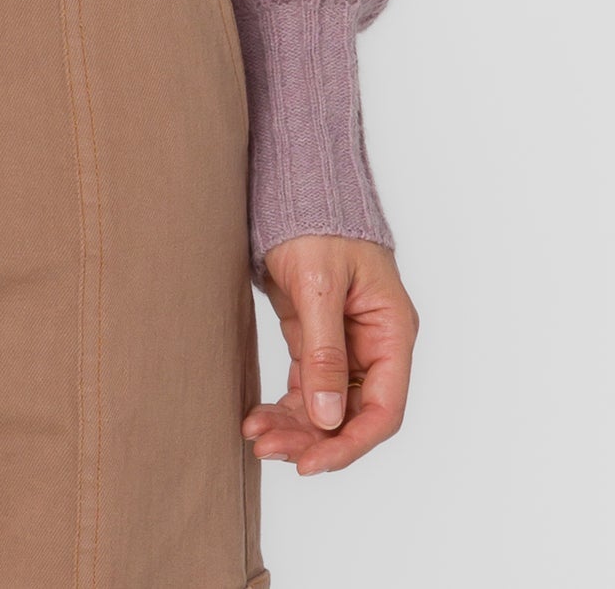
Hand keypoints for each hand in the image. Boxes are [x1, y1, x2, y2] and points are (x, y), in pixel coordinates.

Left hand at [245, 235, 416, 475]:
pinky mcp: (315, 338)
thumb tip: (326, 416)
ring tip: (256, 438)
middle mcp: (374, 345)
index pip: (383, 409)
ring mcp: (345, 344)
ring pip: (325, 405)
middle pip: (351, 414)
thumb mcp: (319, 286)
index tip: (311, 463)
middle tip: (268, 449)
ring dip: (294, 426)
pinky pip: (306, 385)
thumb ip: (324, 351)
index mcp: (391, 332)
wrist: (294, 183)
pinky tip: (259, 418)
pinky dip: (285, 405)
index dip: (349, 443)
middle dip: (312, 438)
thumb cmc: (317, 221)